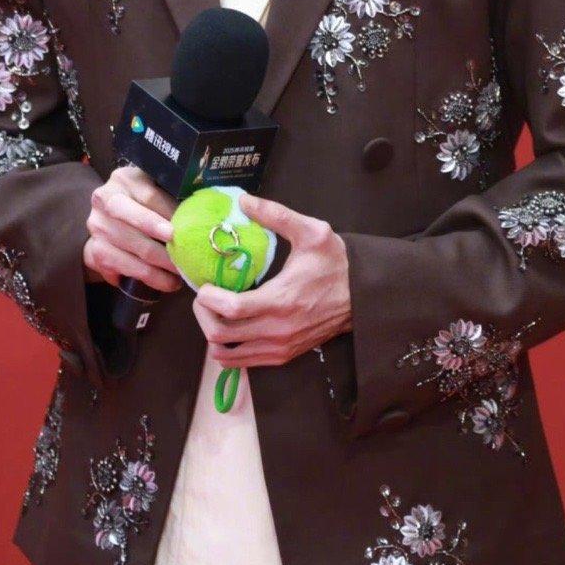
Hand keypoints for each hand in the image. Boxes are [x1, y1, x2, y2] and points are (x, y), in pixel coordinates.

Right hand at [83, 163, 182, 292]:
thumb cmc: (142, 201)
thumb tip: (203, 213)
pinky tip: (167, 283)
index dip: (165, 216)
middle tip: (184, 260)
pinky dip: (149, 279)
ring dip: (160, 268)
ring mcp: (96, 227)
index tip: (179, 233)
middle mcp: (104, 200)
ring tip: (181, 274)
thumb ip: (172, 196)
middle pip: (136, 227)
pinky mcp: (94, 251)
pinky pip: (124, 269)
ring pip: (133, 252)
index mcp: (123, 179)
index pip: (148, 198)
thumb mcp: (154, 188)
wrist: (108, 216)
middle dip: (162, 247)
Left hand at [193, 191, 351, 368]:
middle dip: (202, 315)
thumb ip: (276, 215)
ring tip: (214, 312)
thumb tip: (243, 201)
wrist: (362, 297)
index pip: (231, 309)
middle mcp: (277, 331)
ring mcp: (279, 348)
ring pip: (226, 354)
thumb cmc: (336, 264)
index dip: (208, 298)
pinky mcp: (282, 356)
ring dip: (212, 333)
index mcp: (281, 301)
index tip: (204, 285)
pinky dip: (227, 348)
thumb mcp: (312, 232)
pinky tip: (231, 326)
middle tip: (203, 296)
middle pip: (220, 335)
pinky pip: (241, 362)